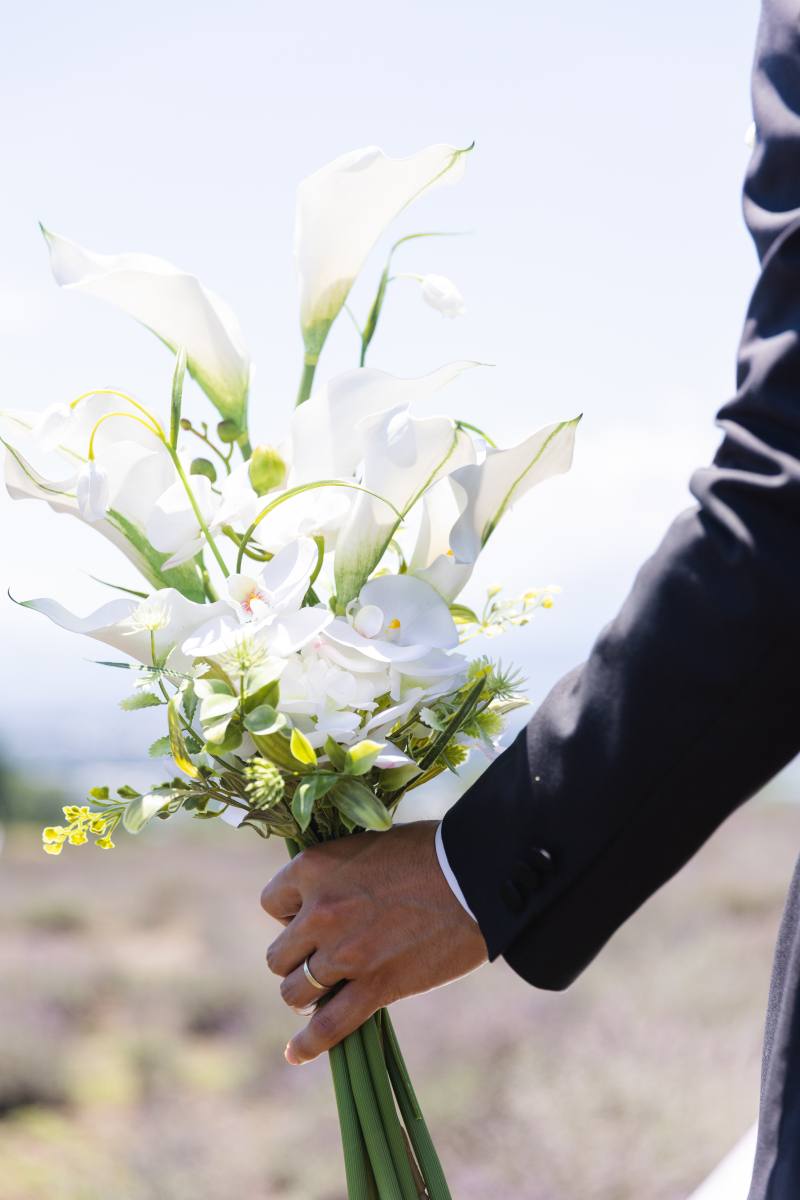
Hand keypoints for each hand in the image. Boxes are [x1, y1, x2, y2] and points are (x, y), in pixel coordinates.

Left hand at [261, 820, 487, 1063]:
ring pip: (295, 990)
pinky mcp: (376, 986)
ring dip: (305, 993)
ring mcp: (345, 953)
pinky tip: (295, 1054)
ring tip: (322, 992)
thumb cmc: (430, 850)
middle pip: (278, 954)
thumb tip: (327, 894)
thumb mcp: (369, 845)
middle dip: (297, 957)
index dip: (290, 913)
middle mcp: (319, 911)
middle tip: (322, 955)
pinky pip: (328, 1027)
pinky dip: (308, 1044)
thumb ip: (339, 872)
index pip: (272, 903)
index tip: (310, 917)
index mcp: (314, 867)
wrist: (477, 876)